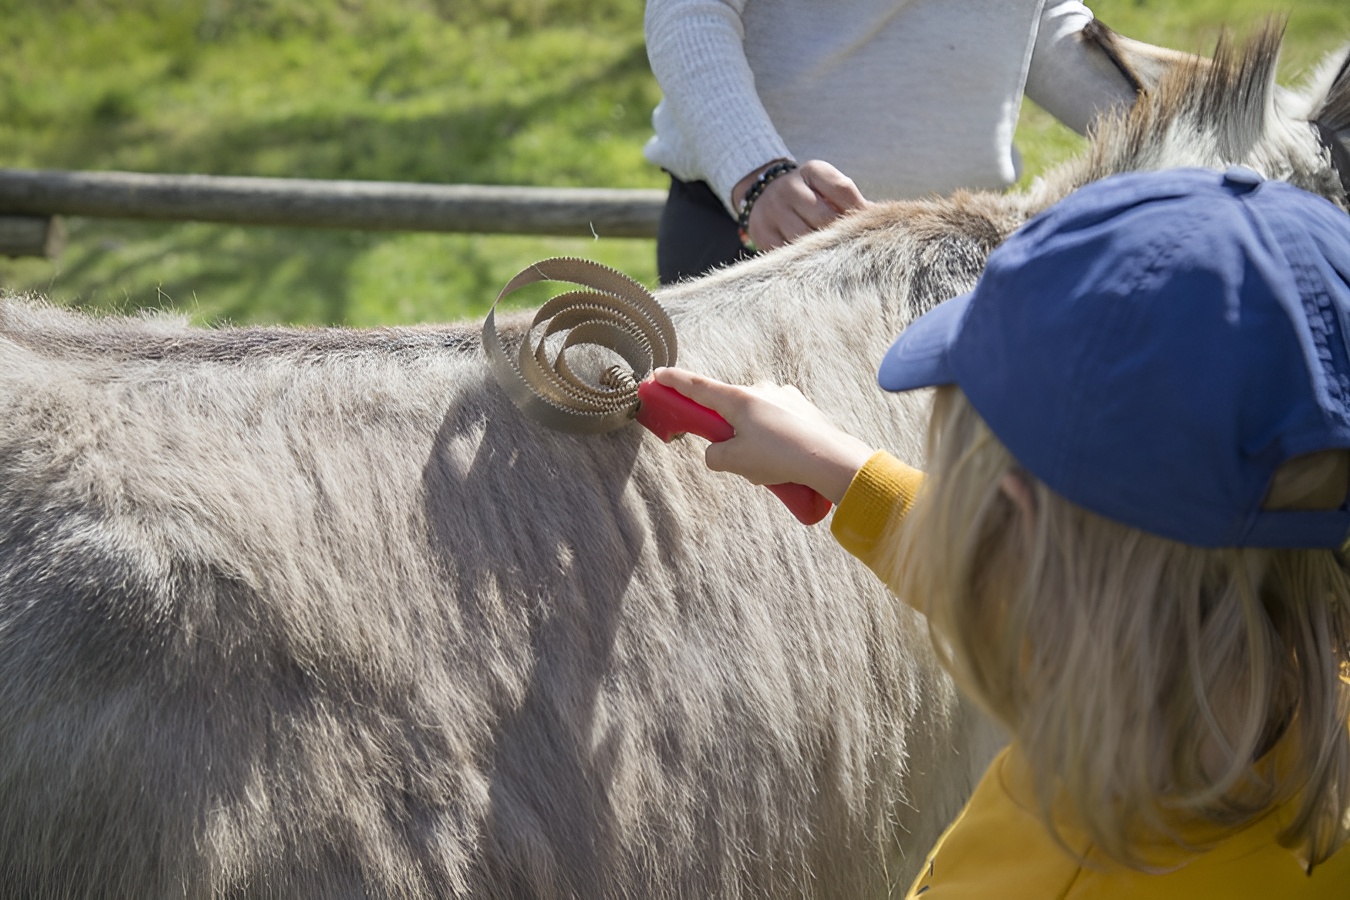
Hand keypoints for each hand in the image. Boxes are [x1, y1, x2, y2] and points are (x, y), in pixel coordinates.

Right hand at [652, 367, 875, 503]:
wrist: (830, 461)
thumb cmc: (780, 458)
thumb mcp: (734, 463)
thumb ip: (713, 455)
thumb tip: (717, 452)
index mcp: (739, 399)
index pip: (698, 387)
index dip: (675, 382)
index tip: (658, 375)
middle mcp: (761, 390)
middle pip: (728, 410)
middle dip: (726, 433)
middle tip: (736, 459)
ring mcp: (784, 398)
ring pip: (754, 420)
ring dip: (752, 442)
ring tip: (768, 469)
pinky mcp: (802, 409)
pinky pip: (776, 424)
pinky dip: (773, 442)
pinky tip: (785, 462)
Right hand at [732, 159, 868, 251]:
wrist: (764, 195)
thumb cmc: (811, 196)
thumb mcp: (829, 188)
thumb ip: (853, 202)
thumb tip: (888, 220)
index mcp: (812, 171)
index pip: (843, 189)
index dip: (861, 211)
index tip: (872, 227)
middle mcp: (789, 187)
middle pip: (825, 218)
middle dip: (843, 235)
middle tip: (857, 250)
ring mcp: (773, 210)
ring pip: (806, 238)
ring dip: (824, 251)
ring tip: (839, 261)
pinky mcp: (762, 233)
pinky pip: (787, 252)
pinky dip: (803, 260)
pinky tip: (815, 264)